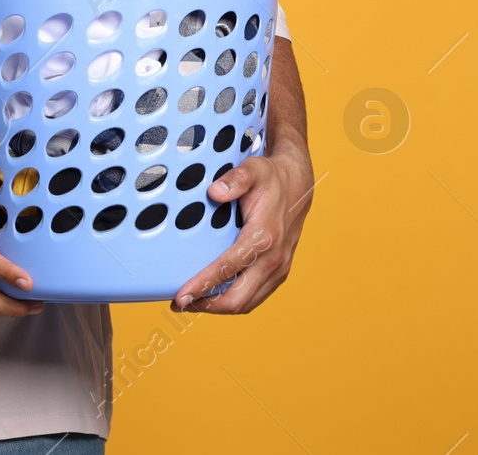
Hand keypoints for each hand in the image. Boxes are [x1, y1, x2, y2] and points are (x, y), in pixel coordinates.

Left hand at [170, 144, 314, 313]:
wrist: (298, 186)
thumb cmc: (272, 180)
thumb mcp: (254, 170)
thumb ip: (235, 179)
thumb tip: (215, 192)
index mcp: (264, 237)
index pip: (227, 269)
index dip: (202, 285)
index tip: (181, 295)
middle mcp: (274, 259)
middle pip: (237, 299)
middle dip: (206, 306)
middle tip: (179, 303)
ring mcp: (278, 269)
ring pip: (246, 303)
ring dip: (218, 307)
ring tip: (191, 302)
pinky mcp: (278, 274)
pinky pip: (254, 297)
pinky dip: (233, 301)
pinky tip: (213, 295)